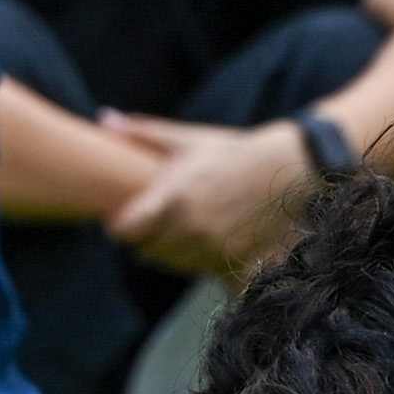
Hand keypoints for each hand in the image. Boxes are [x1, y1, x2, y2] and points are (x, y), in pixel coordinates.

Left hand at [98, 114, 321, 280]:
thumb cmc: (234, 151)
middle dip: (147, 238)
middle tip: (158, 221)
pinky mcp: (236, 263)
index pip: (125, 231)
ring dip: (173, 252)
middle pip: (146, 251)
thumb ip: (144, 133)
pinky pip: (205, 274)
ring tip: (185, 229)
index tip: (125, 219)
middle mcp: (191, 229)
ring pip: (174, 264)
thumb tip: (104, 119)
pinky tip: (209, 246)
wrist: (289, 169)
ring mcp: (214, 250)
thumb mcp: (189, 139)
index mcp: (172, 199)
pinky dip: (202, 265)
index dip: (120, 226)